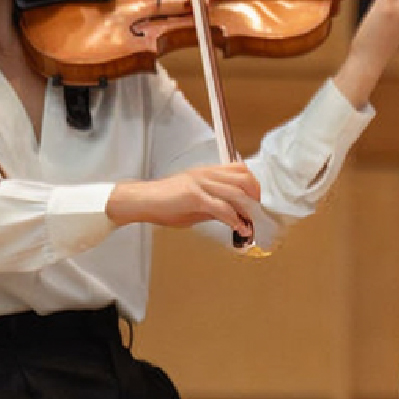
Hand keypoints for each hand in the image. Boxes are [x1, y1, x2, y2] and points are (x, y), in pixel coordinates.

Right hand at [106, 163, 261, 236]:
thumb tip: (234, 215)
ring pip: (237, 192)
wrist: (141, 200)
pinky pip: (221, 207)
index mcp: (207, 172)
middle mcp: (206, 174)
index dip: (254, 186)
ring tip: (250, 225)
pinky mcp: (193, 196)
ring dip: (248, 211)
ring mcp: (200, 183)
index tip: (256, 203)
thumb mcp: (195, 202)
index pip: (241, 170)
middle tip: (256, 215)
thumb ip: (215, 205)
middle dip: (256, 198)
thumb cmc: (164, 202)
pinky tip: (238, 228)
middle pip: (245, 179)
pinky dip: (234, 220)